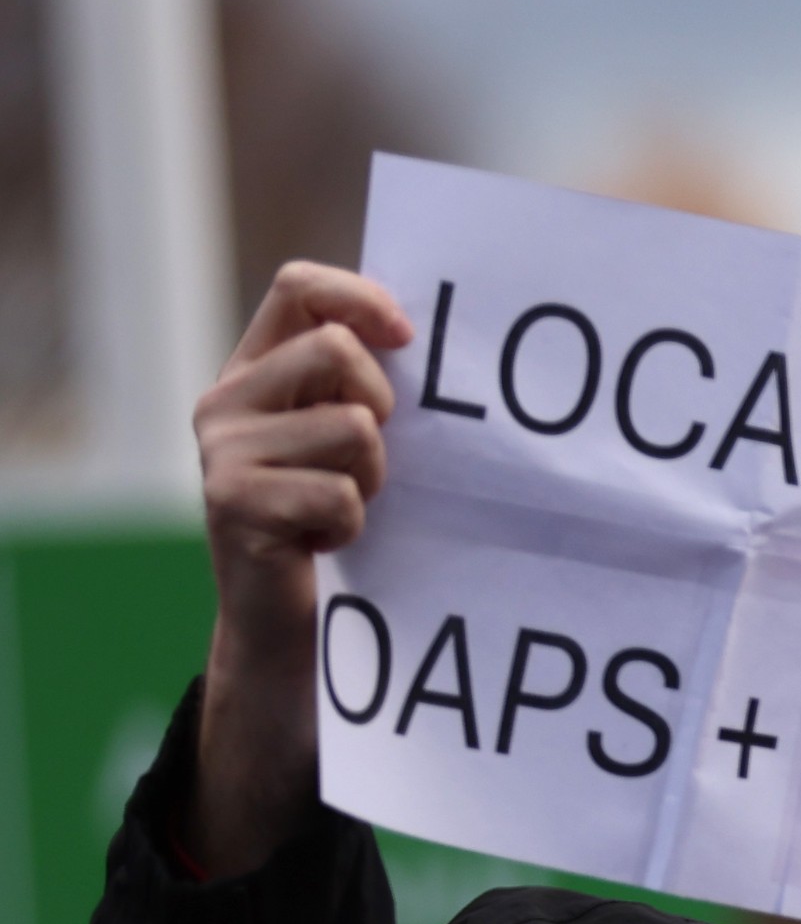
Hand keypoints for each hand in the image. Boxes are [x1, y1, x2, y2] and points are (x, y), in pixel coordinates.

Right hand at [190, 260, 413, 878]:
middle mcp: (227, 402)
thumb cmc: (344, 531)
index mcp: (257, 372)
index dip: (359, 297)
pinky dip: (353, 527)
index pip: (298, 287)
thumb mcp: (357, 447)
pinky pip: (340, 495)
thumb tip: (455, 336)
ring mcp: (223, 454)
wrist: (292, 636)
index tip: (413, 339)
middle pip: (337, 353)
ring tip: (348, 511)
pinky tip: (327, 547)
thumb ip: (374, 390)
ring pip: (352, 429)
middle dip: (382, 410)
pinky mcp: (234, 507)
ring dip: (373, 479)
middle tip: (376, 465)